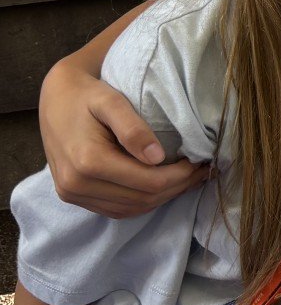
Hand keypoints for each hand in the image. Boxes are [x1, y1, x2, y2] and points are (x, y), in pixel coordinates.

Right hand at [39, 63, 205, 218]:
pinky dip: (143, 201)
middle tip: (201, 172)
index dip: (180, 177)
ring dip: (163, 198)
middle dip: (177, 187)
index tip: (200, 162)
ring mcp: (72, 194)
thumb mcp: (111, 102)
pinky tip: (161, 187)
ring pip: (131, 209)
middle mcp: (76, 184)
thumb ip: (133, 129)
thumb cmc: (87, 95)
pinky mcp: (73, 196)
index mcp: (87, 162)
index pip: (149, 183)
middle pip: (142, 199)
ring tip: (187, 180)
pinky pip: (116, 209)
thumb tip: (158, 158)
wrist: (56, 98)